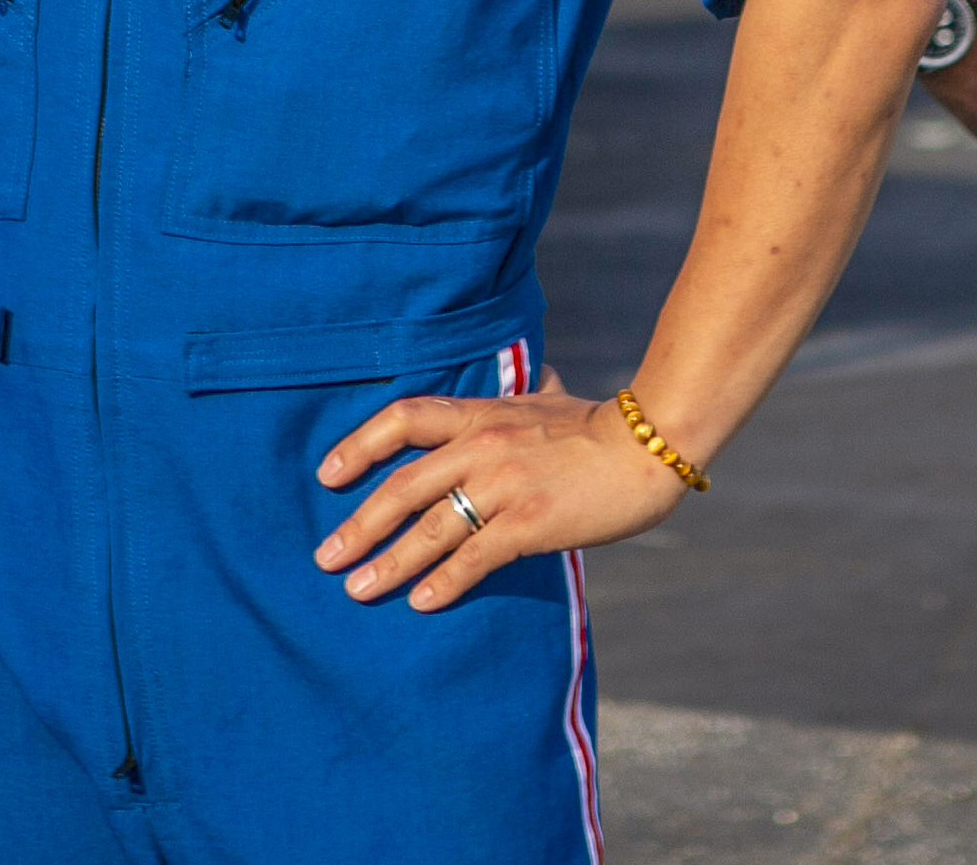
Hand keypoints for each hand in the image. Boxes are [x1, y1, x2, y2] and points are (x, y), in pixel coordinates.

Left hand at [312, 385, 690, 610]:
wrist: (650, 446)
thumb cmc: (602, 426)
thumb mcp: (556, 398)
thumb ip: (535, 391)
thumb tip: (540, 373)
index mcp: (482, 414)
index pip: (404, 419)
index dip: (359, 445)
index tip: (326, 476)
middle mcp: (483, 446)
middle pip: (403, 485)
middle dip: (359, 524)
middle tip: (326, 557)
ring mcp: (505, 485)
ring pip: (430, 528)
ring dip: (389, 563)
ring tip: (358, 590)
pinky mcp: (530, 522)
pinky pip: (474, 557)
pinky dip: (444, 582)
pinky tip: (421, 603)